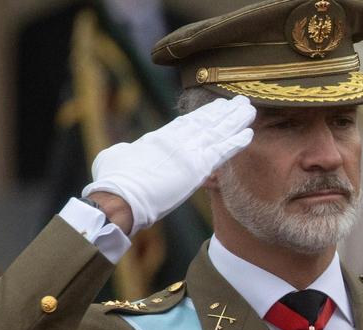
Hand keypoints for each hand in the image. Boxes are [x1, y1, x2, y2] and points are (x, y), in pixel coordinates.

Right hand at [82, 95, 255, 234]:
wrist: (121, 196)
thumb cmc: (113, 180)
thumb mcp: (114, 156)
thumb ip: (125, 151)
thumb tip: (125, 151)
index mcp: (158, 138)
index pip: (187, 123)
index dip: (205, 114)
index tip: (217, 106)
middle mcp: (177, 140)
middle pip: (206, 122)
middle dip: (224, 111)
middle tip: (240, 101)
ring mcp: (188, 152)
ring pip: (218, 132)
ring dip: (236, 121)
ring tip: (249, 110)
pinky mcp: (198, 168)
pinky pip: (222, 152)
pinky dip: (236, 142)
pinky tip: (249, 133)